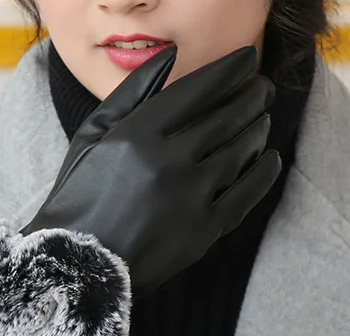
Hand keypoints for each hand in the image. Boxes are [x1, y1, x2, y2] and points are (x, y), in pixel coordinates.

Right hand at [22, 44, 280, 297]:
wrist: (80, 264)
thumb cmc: (80, 199)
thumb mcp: (90, 138)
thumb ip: (130, 94)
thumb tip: (171, 57)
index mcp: (138, 135)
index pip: (198, 90)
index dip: (229, 70)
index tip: (247, 59)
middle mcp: (168, 162)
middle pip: (226, 117)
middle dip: (252, 96)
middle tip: (263, 88)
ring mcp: (189, 198)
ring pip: (241, 152)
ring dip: (258, 129)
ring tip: (263, 120)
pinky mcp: (202, 231)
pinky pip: (245, 195)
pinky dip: (263, 174)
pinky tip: (270, 160)